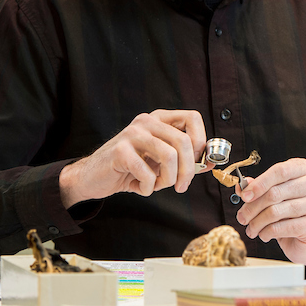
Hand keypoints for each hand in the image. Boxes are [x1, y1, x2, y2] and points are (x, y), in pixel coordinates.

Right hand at [59, 110, 206, 207]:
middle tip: (181, 187)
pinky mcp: (120, 151)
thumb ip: (185, 160)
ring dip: (167, 180)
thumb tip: (212, 163)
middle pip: (184, 141)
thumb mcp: (161, 163)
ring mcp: (133, 133)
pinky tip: (138, 187)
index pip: (193, 117)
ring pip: (169, 156)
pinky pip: (147, 173)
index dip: (201, 141)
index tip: (197, 162)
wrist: (94, 178)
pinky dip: (147, 188)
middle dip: (188, 170)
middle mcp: (147, 121)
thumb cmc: (131, 170)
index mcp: (160, 119)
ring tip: (156, 186)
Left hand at [235, 158, 305, 272]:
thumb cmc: (289, 213)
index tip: (244, 196)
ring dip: (258, 222)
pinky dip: (267, 232)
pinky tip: (264, 234)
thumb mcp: (272, 196)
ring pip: (276, 211)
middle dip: (253, 207)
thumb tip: (241, 187)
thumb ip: (257, 189)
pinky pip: (282, 227)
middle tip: (242, 217)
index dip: (259, 183)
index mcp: (305, 169)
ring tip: (251, 229)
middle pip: (275, 192)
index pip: (280, 171)